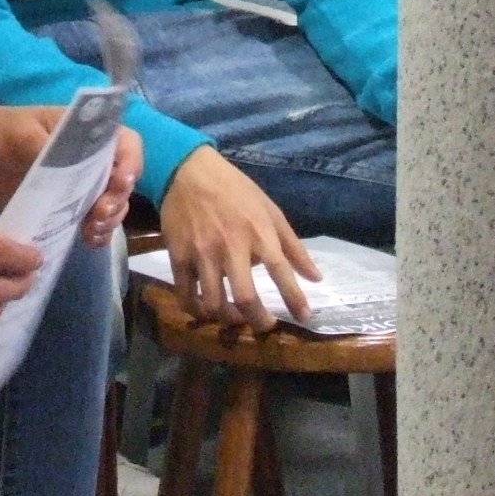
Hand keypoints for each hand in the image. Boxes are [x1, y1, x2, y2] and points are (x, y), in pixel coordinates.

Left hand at [0, 105, 142, 245]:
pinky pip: (88, 221)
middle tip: (98, 215)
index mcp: (82, 130)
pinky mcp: (61, 207)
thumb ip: (47, 149)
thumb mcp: (18, 134)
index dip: (130, 163)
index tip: (119, 184)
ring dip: (110, 220)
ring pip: (110, 203)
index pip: (125, 142)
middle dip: (118, 199)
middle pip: (122, 178)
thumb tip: (74, 166)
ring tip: (91, 232)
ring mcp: (75, 184)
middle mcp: (87, 157)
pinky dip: (95, 232)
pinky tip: (87, 241)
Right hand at [158, 145, 318, 329]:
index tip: (304, 317)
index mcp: (257, 232)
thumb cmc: (234, 190)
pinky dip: (196, 310)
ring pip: (214, 303)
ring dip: (228, 319)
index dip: (294, 300)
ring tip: (236, 317)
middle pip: (245, 298)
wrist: (187, 170)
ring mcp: (201, 253)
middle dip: (258, 321)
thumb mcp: (270, 210)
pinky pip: (185, 295)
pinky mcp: (178, 256)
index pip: (281, 272)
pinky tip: (205, 310)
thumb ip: (294, 246)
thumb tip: (316, 277)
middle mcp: (230, 246)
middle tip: (265, 325)